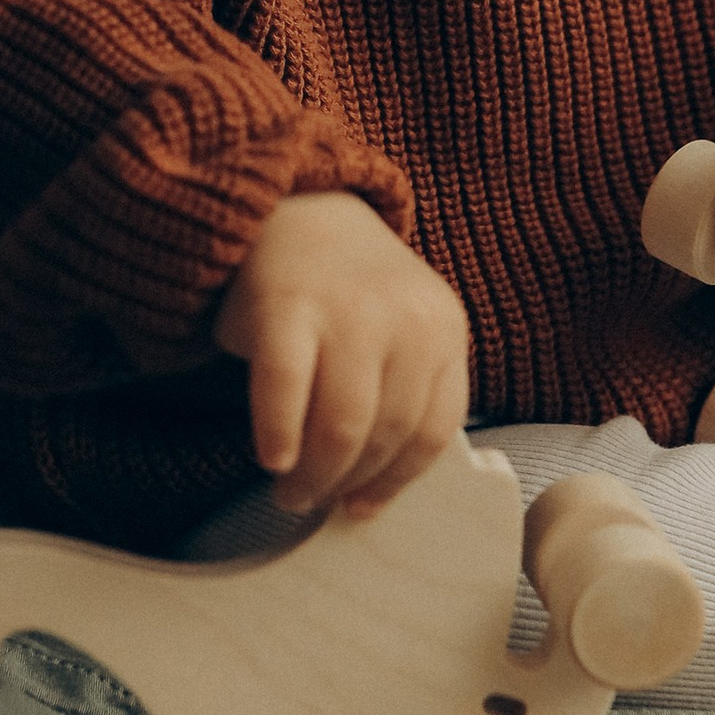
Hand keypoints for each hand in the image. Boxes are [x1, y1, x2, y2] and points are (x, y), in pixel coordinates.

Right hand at [212, 191, 469, 519]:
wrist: (292, 208)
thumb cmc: (344, 293)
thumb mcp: (399, 329)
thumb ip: (401, 390)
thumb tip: (372, 491)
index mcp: (444, 328)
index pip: (436, 429)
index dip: (397, 480)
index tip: (364, 506)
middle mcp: (407, 318)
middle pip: (388, 434)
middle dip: (346, 482)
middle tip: (313, 500)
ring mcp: (349, 309)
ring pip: (343, 424)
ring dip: (314, 474)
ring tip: (289, 490)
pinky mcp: (288, 304)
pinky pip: (287, 390)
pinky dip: (280, 434)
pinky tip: (271, 457)